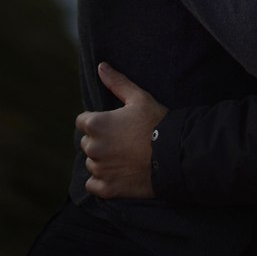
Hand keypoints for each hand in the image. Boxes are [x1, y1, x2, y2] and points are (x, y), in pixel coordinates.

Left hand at [75, 62, 167, 199]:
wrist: (174, 154)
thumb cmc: (156, 122)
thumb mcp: (138, 97)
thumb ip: (116, 82)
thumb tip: (101, 66)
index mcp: (96, 124)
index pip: (82, 121)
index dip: (98, 120)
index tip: (114, 123)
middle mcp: (93, 148)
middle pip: (86, 143)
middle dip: (100, 140)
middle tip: (122, 139)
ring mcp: (100, 170)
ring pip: (91, 163)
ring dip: (102, 160)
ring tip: (124, 156)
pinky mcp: (107, 188)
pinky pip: (93, 185)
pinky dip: (102, 181)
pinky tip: (118, 173)